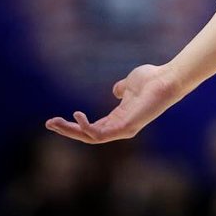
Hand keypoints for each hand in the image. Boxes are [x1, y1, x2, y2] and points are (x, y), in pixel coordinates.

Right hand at [45, 63, 182, 143]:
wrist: (167, 78)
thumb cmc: (152, 79)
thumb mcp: (129, 84)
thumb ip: (121, 89)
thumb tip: (116, 90)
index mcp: (119, 118)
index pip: (92, 128)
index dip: (74, 125)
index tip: (56, 119)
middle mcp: (120, 126)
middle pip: (87, 135)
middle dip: (66, 131)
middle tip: (48, 123)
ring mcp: (123, 129)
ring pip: (90, 137)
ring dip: (70, 131)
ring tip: (55, 122)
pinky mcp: (126, 128)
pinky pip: (100, 135)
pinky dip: (86, 128)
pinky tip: (77, 116)